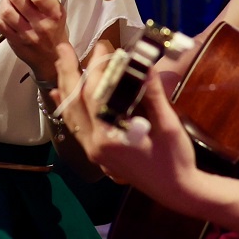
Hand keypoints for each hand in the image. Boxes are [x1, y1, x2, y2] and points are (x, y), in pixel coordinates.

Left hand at [0, 0, 68, 76]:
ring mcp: (26, 35)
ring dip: (4, 1)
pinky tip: (5, 12)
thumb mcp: (57, 4)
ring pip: (5, 10)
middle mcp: (40, 25)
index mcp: (54, 14)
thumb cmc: (56, 29)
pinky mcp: (14, 41)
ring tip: (9, 0)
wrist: (53, 59)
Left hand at [51, 41, 194, 194]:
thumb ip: (151, 95)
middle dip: (68, 73)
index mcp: (110, 138)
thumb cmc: (175, 159)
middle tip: (63, 47)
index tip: (102, 47)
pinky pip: (76, 127)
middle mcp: (95, 145)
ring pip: (71, 115)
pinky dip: (68, 108)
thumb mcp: (167, 124)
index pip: (94, 96)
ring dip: (66, 88)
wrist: (177, 190)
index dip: (96, 68)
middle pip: (74, 103)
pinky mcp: (98, 153)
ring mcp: (94, 151)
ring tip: (61, 64)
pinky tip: (61, 95)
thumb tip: (143, 65)